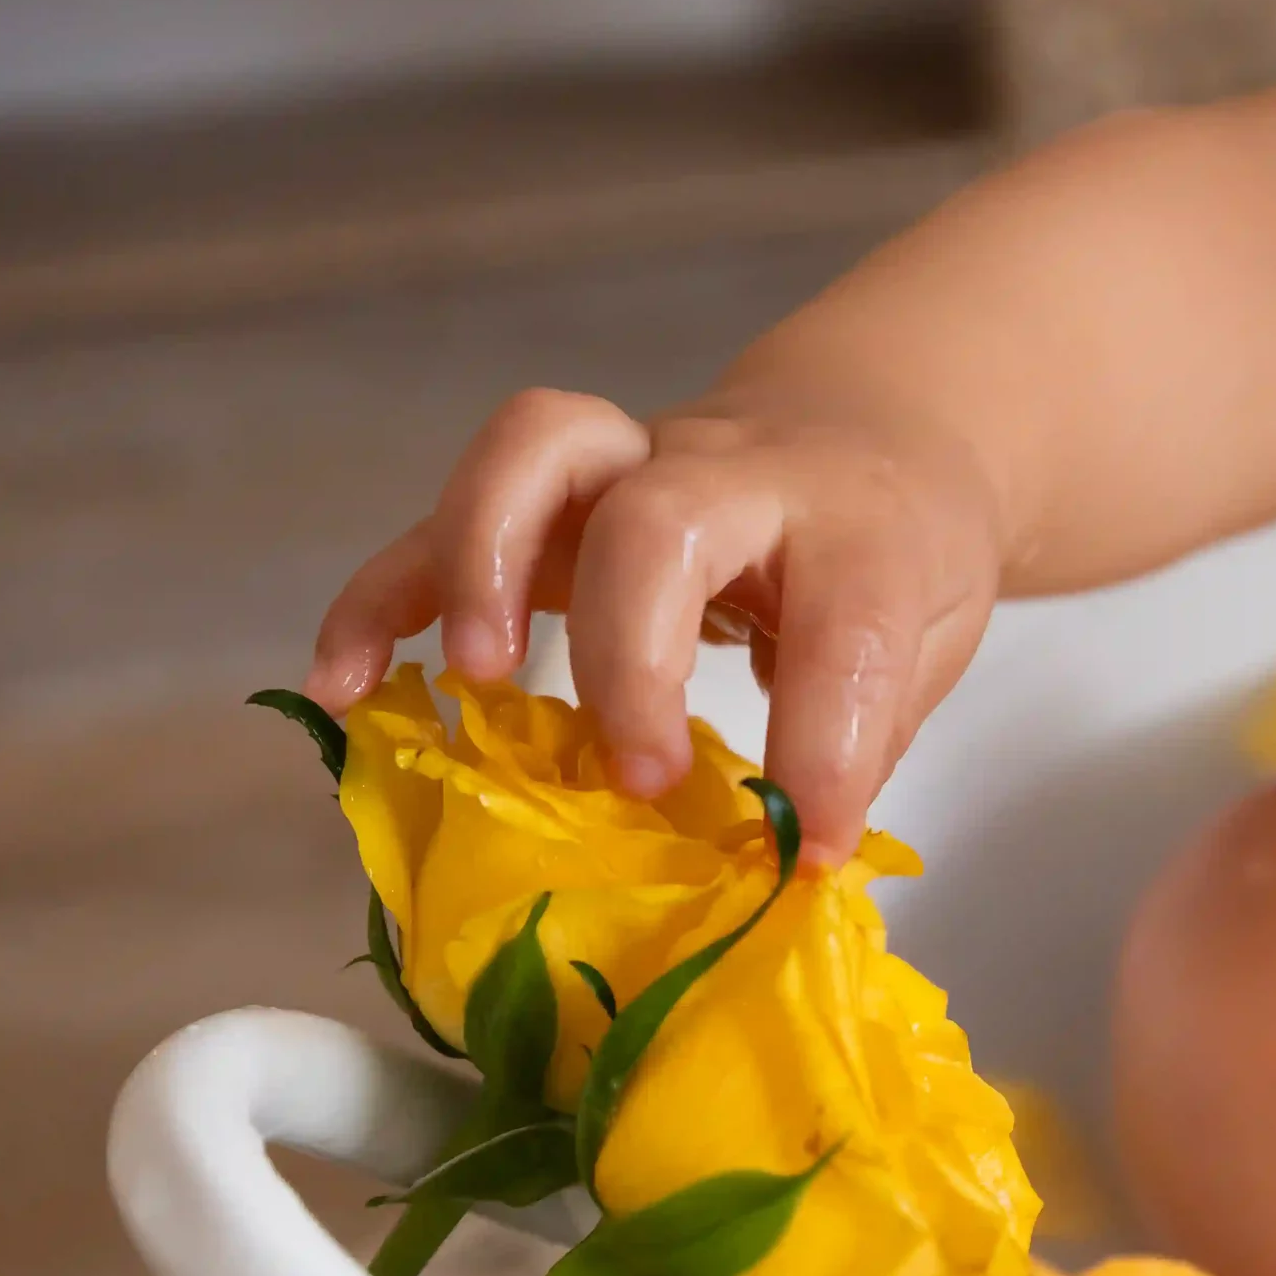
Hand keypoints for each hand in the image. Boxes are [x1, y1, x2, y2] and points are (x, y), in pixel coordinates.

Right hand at [307, 387, 1005, 861]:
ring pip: (535, 454)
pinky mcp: (549, 500)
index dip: (823, 748)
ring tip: (473, 679)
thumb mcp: (931, 636)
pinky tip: (344, 684)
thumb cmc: (896, 550)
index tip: (807, 847)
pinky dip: (381, 595)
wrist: (870, 424)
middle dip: (630, 654)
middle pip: (659, 517)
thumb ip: (866, 731)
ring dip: (484, 564)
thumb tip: (791, 851)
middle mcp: (737, 474)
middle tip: (637, 778)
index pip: (843, 622)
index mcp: (859, 524)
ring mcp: (631, 468)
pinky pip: (441, 522)